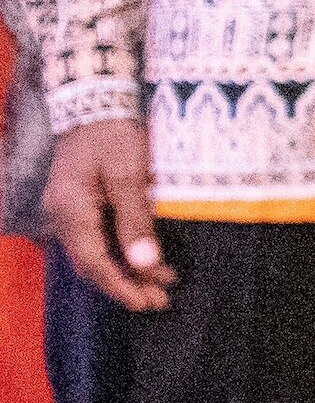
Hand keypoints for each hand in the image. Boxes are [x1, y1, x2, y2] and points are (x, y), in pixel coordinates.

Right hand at [44, 118, 169, 312]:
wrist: (97, 100)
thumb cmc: (115, 134)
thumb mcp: (130, 176)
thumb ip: (136, 221)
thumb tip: (145, 264)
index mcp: (70, 209)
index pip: (92, 261)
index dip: (120, 285)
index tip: (146, 302)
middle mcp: (62, 213)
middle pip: (90, 261)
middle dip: (125, 283)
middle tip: (160, 300)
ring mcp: (69, 207)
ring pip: (94, 251)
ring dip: (126, 269)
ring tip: (163, 283)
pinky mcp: (80, 201)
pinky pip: (97, 236)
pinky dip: (121, 251)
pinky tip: (147, 257)